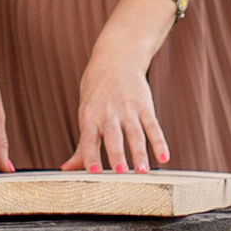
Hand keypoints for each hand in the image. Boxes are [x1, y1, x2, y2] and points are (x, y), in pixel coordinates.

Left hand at [63, 44, 169, 175]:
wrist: (117, 57)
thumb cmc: (96, 90)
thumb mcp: (86, 112)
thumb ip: (82, 144)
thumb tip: (65, 169)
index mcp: (90, 116)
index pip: (88, 139)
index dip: (90, 155)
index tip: (94, 172)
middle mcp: (109, 113)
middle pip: (113, 137)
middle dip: (117, 155)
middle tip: (120, 173)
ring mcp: (128, 108)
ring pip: (135, 133)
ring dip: (139, 153)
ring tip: (143, 171)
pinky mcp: (144, 106)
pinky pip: (153, 126)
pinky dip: (159, 142)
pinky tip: (164, 157)